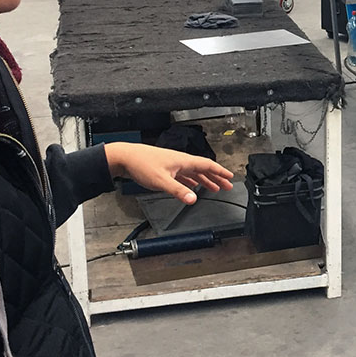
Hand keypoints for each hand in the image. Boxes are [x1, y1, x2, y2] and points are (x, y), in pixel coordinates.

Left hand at [104, 142, 233, 202]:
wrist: (126, 158)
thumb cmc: (142, 164)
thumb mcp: (162, 181)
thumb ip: (178, 191)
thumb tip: (193, 199)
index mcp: (183, 161)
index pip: (207, 165)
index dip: (220, 172)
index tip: (229, 177)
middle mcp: (180, 161)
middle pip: (203, 169)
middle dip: (216, 177)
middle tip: (226, 185)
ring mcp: (173, 165)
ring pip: (194, 173)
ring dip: (205, 180)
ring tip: (213, 188)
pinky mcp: (166, 169)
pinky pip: (184, 175)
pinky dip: (191, 181)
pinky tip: (192, 187)